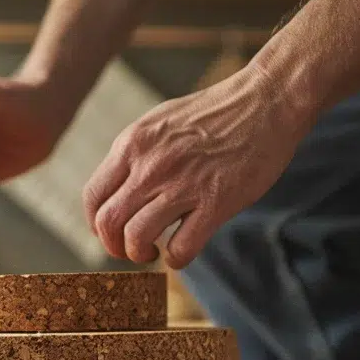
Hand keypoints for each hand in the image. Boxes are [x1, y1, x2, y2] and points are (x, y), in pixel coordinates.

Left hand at [83, 64, 316, 267]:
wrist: (267, 100)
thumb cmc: (215, 113)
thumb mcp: (159, 122)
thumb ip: (135, 154)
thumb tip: (116, 189)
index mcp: (132, 145)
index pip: (92, 197)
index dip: (96, 223)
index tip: (111, 231)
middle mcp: (151, 165)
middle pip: (108, 223)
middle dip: (114, 246)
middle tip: (131, 248)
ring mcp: (183, 184)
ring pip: (137, 238)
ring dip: (141, 253)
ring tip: (154, 250)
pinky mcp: (216, 202)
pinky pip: (181, 248)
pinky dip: (176, 258)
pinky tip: (181, 251)